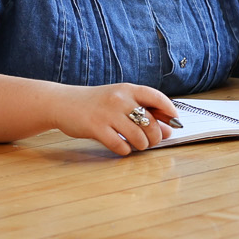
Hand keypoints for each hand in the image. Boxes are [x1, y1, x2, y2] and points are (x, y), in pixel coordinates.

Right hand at [52, 83, 179, 155]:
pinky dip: (125, 150)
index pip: (157, 97)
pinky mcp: (96, 128)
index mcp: (128, 89)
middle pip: (150, 122)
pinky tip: (123, 147)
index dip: (170, 111)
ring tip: (138, 145)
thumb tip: (169, 129)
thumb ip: (143, 111)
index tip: (175, 122)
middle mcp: (119, 99)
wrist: (62, 103)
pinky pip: (120, 144)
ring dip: (142, 145)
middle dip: (156, 136)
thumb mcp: (120, 100)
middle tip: (152, 141)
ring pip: (138, 136)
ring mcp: (107, 113)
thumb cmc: (96, 103)